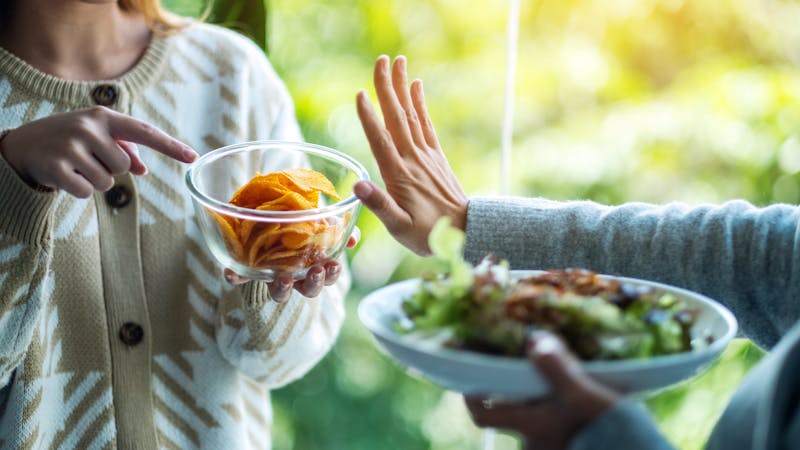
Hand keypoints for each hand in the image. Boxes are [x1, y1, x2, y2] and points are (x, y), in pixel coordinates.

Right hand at [0, 106, 196, 197]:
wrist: (21, 146)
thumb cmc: (69, 141)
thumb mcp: (96, 137)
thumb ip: (124, 149)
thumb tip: (142, 169)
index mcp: (103, 117)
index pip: (145, 132)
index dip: (171, 146)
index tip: (193, 158)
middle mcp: (88, 127)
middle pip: (123, 167)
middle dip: (109, 169)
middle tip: (85, 159)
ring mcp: (71, 146)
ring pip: (107, 182)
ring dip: (94, 181)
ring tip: (74, 166)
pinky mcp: (56, 167)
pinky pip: (87, 192)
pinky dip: (79, 190)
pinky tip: (63, 176)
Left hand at [224, 228, 360, 301]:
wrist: (269, 205)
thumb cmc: (300, 216)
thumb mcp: (320, 217)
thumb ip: (337, 227)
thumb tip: (353, 238)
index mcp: (313, 264)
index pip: (326, 277)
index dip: (330, 275)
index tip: (333, 265)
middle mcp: (294, 275)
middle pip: (307, 290)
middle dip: (314, 283)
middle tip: (317, 271)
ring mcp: (271, 274)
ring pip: (279, 292)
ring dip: (282, 288)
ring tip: (285, 278)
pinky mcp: (246, 268)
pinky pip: (239, 277)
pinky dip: (235, 277)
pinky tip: (231, 272)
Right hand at [355, 55, 467, 255]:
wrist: (465, 231)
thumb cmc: (427, 234)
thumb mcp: (399, 227)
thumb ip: (380, 205)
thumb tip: (358, 185)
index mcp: (399, 176)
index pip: (381, 140)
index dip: (369, 117)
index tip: (359, 94)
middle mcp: (412, 160)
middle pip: (397, 118)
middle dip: (387, 88)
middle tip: (381, 59)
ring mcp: (425, 155)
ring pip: (411, 115)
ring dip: (403, 87)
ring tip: (397, 62)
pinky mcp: (435, 157)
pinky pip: (426, 124)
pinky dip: (420, 103)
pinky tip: (416, 86)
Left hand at [464, 332, 619, 449]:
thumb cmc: (603, 427)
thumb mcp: (581, 393)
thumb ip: (557, 366)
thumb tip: (534, 340)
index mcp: (528, 425)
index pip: (483, 414)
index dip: (472, 397)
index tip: (472, 381)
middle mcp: (534, 443)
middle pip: (514, 416)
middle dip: (522, 398)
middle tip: (533, 377)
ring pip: (538, 425)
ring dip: (546, 409)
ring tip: (565, 390)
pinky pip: (558, 434)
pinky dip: (563, 421)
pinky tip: (583, 409)